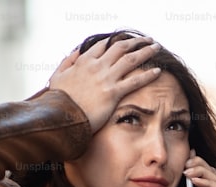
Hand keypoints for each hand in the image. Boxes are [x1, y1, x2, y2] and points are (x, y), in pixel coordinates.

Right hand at [48, 37, 162, 132]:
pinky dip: (147, 75)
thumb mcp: (57, 76)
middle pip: (121, 47)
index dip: (116, 41)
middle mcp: (96, 66)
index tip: (126, 41)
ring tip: (156, 48)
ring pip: (130, 60)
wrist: (61, 117)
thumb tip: (76, 51)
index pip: (104, 45)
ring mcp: (105, 78)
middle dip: (136, 42)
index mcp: (84, 61)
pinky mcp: (112, 93)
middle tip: (148, 40)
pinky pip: (134, 81)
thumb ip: (67, 62)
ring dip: (146, 51)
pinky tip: (158, 71)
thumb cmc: (58, 100)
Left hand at [182, 153, 215, 186]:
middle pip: (208, 170)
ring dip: (198, 171)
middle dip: (194, 165)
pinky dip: (206, 182)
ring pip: (213, 176)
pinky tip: (194, 180)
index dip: (191, 166)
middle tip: (181, 163)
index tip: (179, 160)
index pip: (202, 174)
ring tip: (185, 171)